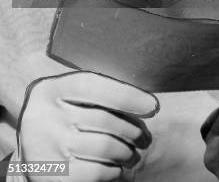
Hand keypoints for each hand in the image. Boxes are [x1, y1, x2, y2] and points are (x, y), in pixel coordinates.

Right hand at [19, 71, 158, 181]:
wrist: (26, 153)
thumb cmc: (61, 118)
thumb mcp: (66, 98)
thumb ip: (94, 93)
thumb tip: (142, 103)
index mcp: (50, 90)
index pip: (92, 85)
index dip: (126, 94)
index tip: (152, 106)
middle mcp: (45, 116)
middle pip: (104, 119)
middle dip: (132, 130)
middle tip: (143, 138)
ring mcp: (46, 148)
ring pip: (105, 147)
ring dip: (127, 152)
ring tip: (131, 154)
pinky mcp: (53, 176)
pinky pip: (98, 173)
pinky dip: (114, 171)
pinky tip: (115, 168)